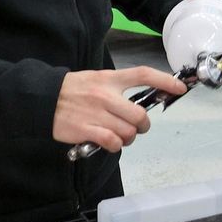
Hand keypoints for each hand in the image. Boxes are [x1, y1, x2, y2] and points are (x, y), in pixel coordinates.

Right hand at [52, 66, 183, 153]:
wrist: (42, 98)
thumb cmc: (72, 90)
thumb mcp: (96, 79)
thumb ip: (117, 88)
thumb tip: (139, 104)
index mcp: (110, 79)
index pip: (143, 75)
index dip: (165, 81)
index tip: (179, 88)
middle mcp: (106, 95)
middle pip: (140, 115)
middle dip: (143, 126)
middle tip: (137, 128)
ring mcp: (97, 113)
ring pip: (128, 132)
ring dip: (128, 138)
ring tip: (118, 136)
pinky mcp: (86, 130)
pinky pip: (112, 142)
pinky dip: (115, 146)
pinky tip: (108, 142)